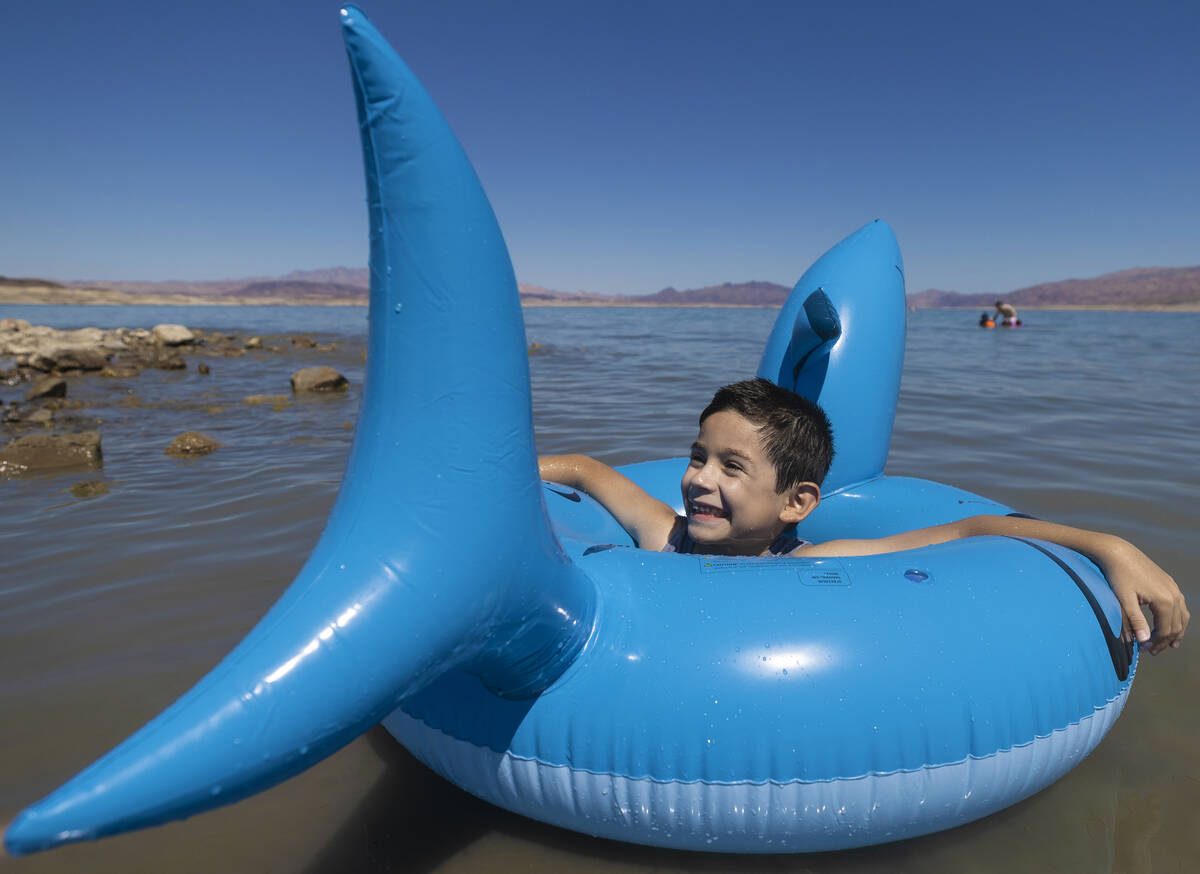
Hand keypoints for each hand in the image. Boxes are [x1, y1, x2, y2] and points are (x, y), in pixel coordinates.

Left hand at [1105, 540, 1188, 655]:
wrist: (1118, 552)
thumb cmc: (1118, 575)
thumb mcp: (1124, 600)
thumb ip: (1135, 621)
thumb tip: (1144, 641)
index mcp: (1164, 601)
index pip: (1165, 630)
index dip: (1156, 643)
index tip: (1144, 651)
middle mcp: (1174, 594)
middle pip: (1176, 625)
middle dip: (1165, 641)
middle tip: (1152, 651)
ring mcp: (1173, 588)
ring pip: (1182, 616)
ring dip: (1176, 631)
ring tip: (1168, 644)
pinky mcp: (1169, 583)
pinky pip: (1180, 605)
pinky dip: (1177, 618)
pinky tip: (1170, 623)